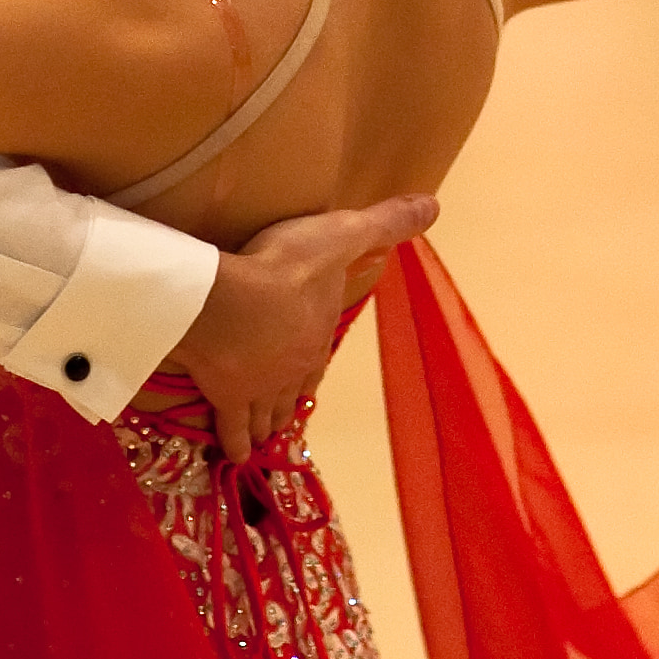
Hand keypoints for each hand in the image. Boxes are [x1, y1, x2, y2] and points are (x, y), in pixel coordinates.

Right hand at [167, 193, 439, 459]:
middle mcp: (293, 369)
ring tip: (263, 435)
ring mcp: (260, 387)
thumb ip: (384, 223)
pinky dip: (234, 440)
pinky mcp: (226, 395)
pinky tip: (235, 453)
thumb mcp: (343, 235)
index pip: (317, 356)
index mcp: (316, 336)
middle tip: (283, 416)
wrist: (235, 303)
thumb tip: (433, 205)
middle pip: (292, 391)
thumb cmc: (289, 268)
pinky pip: (231, 425)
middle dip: (287, 402)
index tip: (310, 379)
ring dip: (266, 423)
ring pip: (265, 411)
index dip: (313, 365)